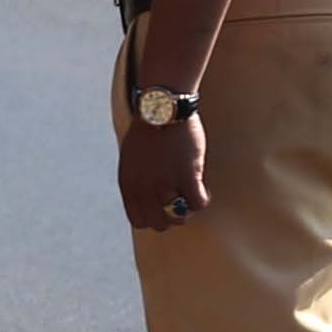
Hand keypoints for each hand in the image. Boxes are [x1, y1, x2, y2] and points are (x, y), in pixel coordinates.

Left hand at [119, 110, 210, 231]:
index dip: (153, 217)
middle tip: (181, 202)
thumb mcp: (131, 159)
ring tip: (193, 194)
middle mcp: (144, 188)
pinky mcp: (186, 176)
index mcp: (128, 185)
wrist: (160, 108)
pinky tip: (203, 189)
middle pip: (160, 223)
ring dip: (188, 209)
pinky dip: (203, 199)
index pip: (138, 220)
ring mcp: (165, 184)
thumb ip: (137, 181)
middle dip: (171, 216)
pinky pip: (198, 203)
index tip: (163, 208)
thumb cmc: (147, 130)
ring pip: (180, 216)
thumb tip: (150, 198)